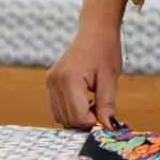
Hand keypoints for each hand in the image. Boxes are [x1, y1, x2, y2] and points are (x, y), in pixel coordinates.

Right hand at [47, 9, 122, 130]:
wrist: (96, 30)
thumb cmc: (105, 49)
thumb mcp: (109, 78)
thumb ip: (107, 105)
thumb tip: (109, 128)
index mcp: (69, 79)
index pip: (78, 117)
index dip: (93, 122)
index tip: (105, 116)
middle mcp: (55, 81)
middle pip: (68, 119)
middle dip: (85, 121)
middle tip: (101, 110)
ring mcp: (50, 81)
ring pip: (60, 116)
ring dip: (77, 117)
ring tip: (93, 102)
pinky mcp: (50, 82)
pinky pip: (57, 107)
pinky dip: (70, 110)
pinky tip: (84, 100)